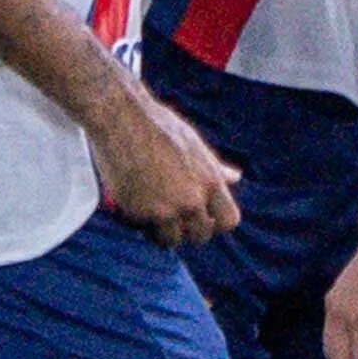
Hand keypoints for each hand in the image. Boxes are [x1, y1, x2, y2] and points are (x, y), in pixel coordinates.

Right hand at [88, 83, 240, 247]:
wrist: (121, 118)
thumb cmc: (158, 126)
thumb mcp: (195, 146)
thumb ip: (215, 169)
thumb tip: (236, 177)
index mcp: (210, 182)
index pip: (228, 220)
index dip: (216, 223)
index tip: (203, 219)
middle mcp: (192, 200)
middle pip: (200, 236)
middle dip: (188, 230)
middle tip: (171, 216)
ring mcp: (165, 210)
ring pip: (171, 240)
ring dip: (161, 231)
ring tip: (150, 211)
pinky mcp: (139, 213)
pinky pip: (143, 228)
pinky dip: (138, 219)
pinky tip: (132, 197)